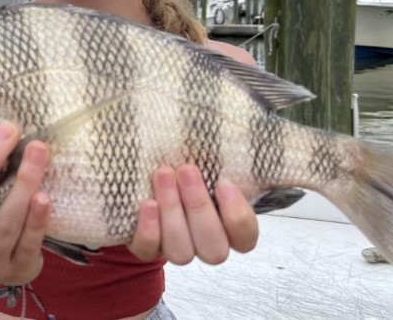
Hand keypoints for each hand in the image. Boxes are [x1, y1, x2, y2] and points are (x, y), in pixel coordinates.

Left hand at [128, 165, 257, 264]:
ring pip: (181, 252)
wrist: (152, 174)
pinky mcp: (146, 249)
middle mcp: (206, 244)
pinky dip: (149, 230)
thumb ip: (224, 159)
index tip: (223, 183)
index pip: (245, 238)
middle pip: (214, 249)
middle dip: (199, 207)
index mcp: (229, 226)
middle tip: (186, 169)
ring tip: (163, 175)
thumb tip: (243, 140)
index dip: (237, 216)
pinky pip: (148, 251)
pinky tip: (148, 203)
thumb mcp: (209, 158)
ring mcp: (177, 249)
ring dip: (172, 212)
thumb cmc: (188, 165)